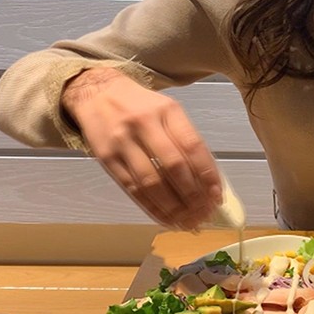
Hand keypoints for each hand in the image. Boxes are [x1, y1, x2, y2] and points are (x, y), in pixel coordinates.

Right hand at [61, 67, 221, 229]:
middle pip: (174, 166)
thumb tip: (207, 180)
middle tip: (204, 213)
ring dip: (173, 207)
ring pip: (152, 182)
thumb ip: (185, 139)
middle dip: (192, 195)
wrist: (97, 92)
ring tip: (188, 221)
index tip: (216, 196)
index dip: (207, 174)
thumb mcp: (167, 111)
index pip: (193, 146)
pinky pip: (132, 189)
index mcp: (168, 110)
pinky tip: (166, 218)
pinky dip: (152, 207)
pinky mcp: (107, 158)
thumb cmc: (140, 106)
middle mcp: (145, 123)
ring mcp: (123, 141)